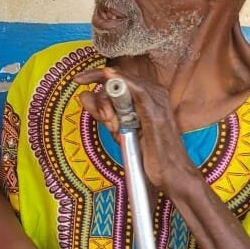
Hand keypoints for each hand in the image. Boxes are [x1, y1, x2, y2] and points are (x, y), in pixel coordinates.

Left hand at [73, 67, 191, 190]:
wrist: (171, 173)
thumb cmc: (149, 153)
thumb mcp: (119, 129)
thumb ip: (102, 112)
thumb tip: (84, 95)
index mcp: (148, 94)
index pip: (119, 76)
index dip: (95, 74)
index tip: (78, 80)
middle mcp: (155, 93)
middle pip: (117, 80)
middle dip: (102, 96)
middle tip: (104, 119)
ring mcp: (157, 101)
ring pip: (123, 85)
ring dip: (108, 100)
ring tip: (110, 122)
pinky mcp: (156, 113)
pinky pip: (137, 91)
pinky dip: (122, 82)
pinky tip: (110, 77)